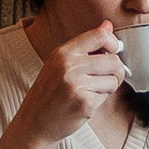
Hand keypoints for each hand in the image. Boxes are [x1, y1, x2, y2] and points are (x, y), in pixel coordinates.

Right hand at [15, 22, 126, 144]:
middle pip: (114, 60)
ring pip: (113, 80)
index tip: (111, 53)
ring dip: (108, 88)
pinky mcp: (84, 103)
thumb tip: (107, 25)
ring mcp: (77, 84)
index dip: (113, 44)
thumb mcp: (60, 63)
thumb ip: (85, 45)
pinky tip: (83, 104)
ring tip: (90, 92)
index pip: (100, 36)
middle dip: (115, 72)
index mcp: (63, 52)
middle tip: (104, 79)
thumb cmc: (48, 94)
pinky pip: (106, 97)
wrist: (34, 123)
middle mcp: (69, 65)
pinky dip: (99, 101)